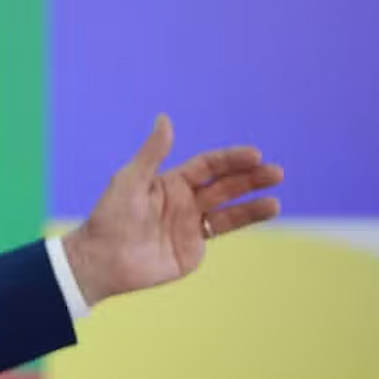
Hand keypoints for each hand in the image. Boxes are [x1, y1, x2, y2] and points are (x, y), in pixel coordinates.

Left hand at [63, 114, 282, 305]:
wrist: (102, 260)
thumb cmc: (110, 216)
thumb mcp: (130, 180)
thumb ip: (152, 153)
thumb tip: (165, 118)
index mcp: (170, 182)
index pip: (209, 165)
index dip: (231, 159)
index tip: (254, 155)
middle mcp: (184, 201)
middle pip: (225, 185)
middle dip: (251, 178)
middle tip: (276, 172)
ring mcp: (191, 225)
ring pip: (229, 210)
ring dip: (254, 203)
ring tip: (276, 200)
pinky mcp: (193, 248)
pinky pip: (222, 231)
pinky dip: (245, 221)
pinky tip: (264, 212)